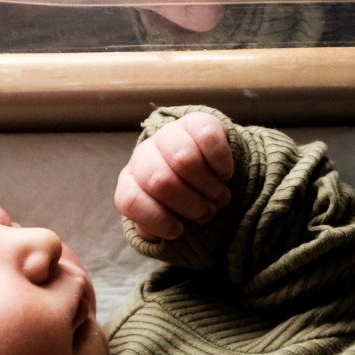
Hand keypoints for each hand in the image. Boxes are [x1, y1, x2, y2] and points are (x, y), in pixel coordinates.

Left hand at [115, 110, 233, 240]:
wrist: (208, 170)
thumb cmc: (183, 202)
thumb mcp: (166, 220)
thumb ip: (157, 229)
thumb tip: (161, 232)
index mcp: (131, 181)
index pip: (130, 199)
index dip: (156, 219)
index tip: (177, 230)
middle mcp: (145, 154)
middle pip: (160, 181)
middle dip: (190, 205)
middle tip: (208, 213)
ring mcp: (169, 134)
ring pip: (185, 160)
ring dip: (209, 188)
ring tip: (220, 197)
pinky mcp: (197, 121)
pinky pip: (209, 140)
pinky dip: (221, 165)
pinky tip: (225, 175)